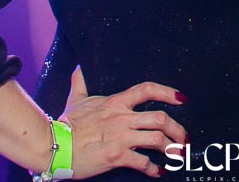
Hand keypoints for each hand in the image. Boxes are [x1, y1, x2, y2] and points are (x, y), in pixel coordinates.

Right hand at [59, 67, 187, 178]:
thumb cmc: (65, 123)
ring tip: (178, 154)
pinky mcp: (116, 156)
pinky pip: (143, 162)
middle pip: (161, 118)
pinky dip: (154, 168)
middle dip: (178, 129)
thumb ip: (81, 81)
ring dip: (172, 147)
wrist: (53, 145)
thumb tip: (79, 67)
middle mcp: (121, 117)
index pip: (147, 90)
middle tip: (185, 138)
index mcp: (116, 102)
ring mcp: (120, 137)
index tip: (182, 99)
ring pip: (157, 139)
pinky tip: (159, 172)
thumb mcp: (76, 98)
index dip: (168, 92)